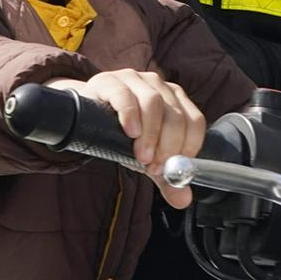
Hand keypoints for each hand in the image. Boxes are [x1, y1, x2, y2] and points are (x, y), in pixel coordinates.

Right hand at [53, 70, 205, 208]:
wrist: (86, 116)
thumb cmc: (122, 134)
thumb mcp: (146, 157)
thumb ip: (166, 178)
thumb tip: (183, 200)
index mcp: (175, 100)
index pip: (194, 121)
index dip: (187, 146)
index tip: (173, 167)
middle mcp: (159, 86)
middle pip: (175, 115)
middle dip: (167, 145)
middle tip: (154, 167)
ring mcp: (135, 79)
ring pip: (153, 103)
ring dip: (150, 134)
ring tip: (141, 156)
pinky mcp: (111, 81)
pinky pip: (125, 95)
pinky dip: (130, 115)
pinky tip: (130, 132)